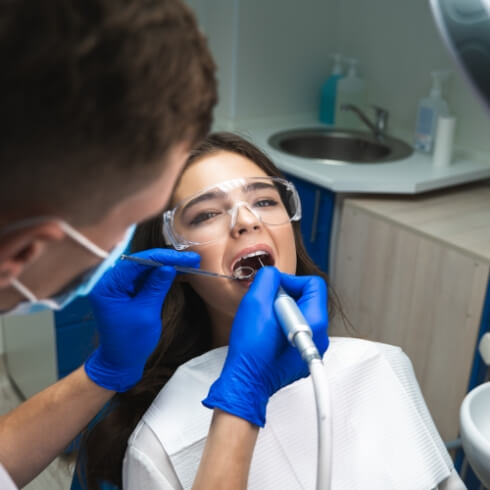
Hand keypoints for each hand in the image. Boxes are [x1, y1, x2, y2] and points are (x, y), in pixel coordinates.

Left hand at [84, 248, 199, 391]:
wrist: (120, 362)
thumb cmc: (130, 342)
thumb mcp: (146, 313)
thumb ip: (156, 287)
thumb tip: (168, 266)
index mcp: (108, 286)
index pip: (136, 262)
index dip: (161, 257)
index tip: (184, 257)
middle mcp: (111, 282)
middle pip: (140, 262)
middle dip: (166, 259)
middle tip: (191, 258)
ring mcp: (119, 285)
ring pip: (145, 268)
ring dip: (166, 265)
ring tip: (189, 263)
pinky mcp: (128, 291)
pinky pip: (146, 277)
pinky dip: (162, 274)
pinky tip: (178, 271)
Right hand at [202, 267, 327, 425]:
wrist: (246, 382)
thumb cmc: (251, 350)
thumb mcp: (255, 302)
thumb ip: (269, 278)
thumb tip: (274, 275)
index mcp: (314, 322)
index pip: (314, 284)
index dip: (290, 281)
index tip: (274, 289)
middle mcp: (319, 336)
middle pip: (308, 299)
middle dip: (285, 297)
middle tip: (267, 307)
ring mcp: (311, 348)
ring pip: (301, 315)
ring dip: (282, 312)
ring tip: (265, 323)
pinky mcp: (301, 356)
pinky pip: (297, 330)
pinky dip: (282, 326)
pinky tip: (267, 335)